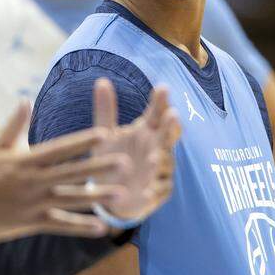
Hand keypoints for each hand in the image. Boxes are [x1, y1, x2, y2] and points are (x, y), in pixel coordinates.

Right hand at [0, 101, 127, 257]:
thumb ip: (15, 125)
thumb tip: (26, 99)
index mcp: (26, 160)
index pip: (60, 148)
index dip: (83, 141)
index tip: (105, 133)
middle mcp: (32, 181)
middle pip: (72, 172)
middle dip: (99, 167)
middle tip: (125, 162)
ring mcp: (32, 204)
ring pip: (71, 199)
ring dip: (97, 197)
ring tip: (121, 194)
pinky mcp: (30, 223)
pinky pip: (60, 225)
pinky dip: (81, 227)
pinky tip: (102, 227)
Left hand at [91, 80, 181, 220]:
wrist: (113, 194)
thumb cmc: (113, 159)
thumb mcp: (106, 135)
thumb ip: (106, 110)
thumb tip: (101, 80)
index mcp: (146, 132)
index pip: (157, 113)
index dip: (161, 102)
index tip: (163, 88)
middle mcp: (156, 148)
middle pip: (167, 136)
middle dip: (170, 127)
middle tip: (172, 115)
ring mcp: (159, 171)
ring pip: (164, 163)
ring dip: (159, 161)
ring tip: (153, 157)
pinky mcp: (157, 193)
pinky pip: (158, 190)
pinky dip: (153, 191)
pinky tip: (147, 191)